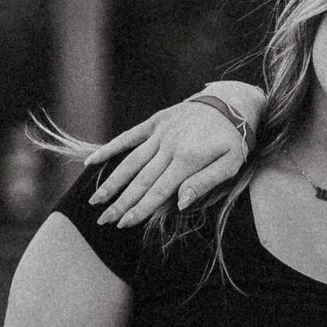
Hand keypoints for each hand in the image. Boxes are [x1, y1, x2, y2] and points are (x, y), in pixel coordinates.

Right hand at [88, 97, 251, 225]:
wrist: (233, 102)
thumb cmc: (234, 140)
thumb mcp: (231, 164)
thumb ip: (205, 183)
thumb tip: (180, 204)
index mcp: (187, 160)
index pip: (158, 191)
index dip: (139, 209)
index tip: (122, 224)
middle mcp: (169, 146)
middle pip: (140, 180)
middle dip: (120, 202)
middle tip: (102, 220)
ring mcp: (160, 132)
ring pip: (130, 161)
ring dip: (111, 182)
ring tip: (95, 200)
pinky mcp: (155, 121)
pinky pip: (129, 136)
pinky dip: (110, 148)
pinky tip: (92, 162)